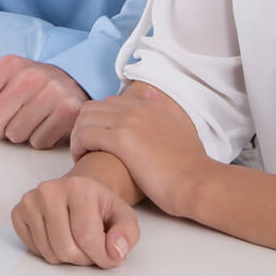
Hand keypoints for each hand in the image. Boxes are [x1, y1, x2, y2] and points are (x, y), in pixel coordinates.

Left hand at [0, 55, 86, 148]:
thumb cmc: (28, 86)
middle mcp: (30, 75)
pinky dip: (40, 139)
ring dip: (19, 135)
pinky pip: (38, 142)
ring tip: (30, 120)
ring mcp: (52, 92)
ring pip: (14, 135)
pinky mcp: (69, 111)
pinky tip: (46, 125)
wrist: (74, 84)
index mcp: (7, 64)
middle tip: (12, 119)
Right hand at [11, 173, 138, 267]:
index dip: (102, 257)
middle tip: (91, 249)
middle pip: (66, 249)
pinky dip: (48, 251)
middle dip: (83, 259)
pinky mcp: (18, 212)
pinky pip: (33, 249)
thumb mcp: (124, 217)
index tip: (110, 257)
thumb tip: (115, 251)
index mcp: (79, 187)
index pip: (88, 238)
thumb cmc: (101, 207)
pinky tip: (59, 237)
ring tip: (76, 242)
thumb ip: (127, 234)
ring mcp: (30, 201)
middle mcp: (49, 190)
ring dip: (66, 257)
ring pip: (49, 253)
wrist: (79, 192)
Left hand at [69, 84, 210, 218]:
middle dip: (83, 126)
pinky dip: (79, 146)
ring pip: (85, 119)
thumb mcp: (181, 127)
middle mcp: (137, 108)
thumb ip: (165, 109)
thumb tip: (150, 93)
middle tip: (84, 148)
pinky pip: (86, 135)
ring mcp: (128, 122)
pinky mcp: (121, 140)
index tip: (97, 138)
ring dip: (78, 136)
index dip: (98, 120)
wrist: (197, 182)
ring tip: (82, 154)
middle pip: (92, 108)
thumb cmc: (190, 165)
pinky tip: (83, 159)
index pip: (109, 102)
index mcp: (149, 105)